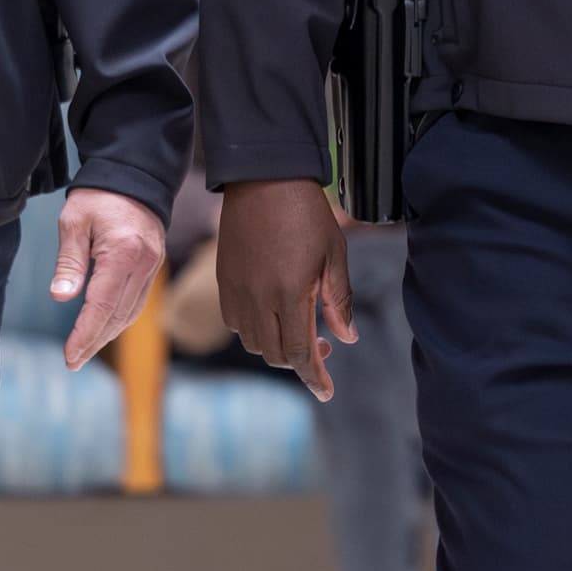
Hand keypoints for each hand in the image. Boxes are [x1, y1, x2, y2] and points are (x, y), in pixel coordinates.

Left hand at [51, 186, 169, 370]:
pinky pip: (137, 301)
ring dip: (107, 335)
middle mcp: (144, 264)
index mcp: (124, 252)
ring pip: (131, 312)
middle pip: (118, 315)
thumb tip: (61, 297)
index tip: (69, 356)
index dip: (85, 335)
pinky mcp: (153, 266)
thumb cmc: (98, 197)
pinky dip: (120, 319)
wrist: (133, 175)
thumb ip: (69, 262)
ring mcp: (153, 266)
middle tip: (72, 362)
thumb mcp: (73, 223)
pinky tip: (104, 328)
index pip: (102, 305)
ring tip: (84, 351)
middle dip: (94, 342)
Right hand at [215, 178, 355, 400]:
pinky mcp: (224, 280)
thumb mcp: (334, 255)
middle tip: (324, 346)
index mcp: (290, 293)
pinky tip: (273, 312)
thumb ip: (339, 300)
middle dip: (300, 361)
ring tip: (299, 327)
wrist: (264, 178)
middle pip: (275, 353)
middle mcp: (258, 298)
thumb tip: (347, 338)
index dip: (314, 377)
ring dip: (277, 346)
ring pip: (253, 342)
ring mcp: (236, 290)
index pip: (300, 352)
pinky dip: (255, 330)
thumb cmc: (307, 213)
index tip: (326, 392)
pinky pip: (235, 322)